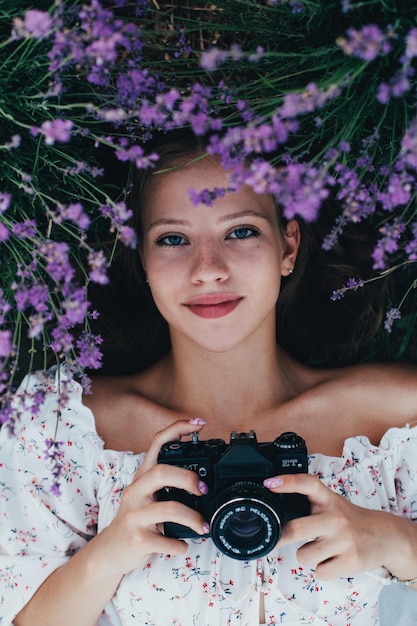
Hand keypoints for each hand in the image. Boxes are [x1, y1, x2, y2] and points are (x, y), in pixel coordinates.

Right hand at [98, 419, 208, 576]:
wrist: (109, 551)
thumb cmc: (136, 518)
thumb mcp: (147, 494)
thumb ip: (167, 481)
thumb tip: (203, 477)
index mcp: (142, 476)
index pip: (157, 442)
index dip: (178, 429)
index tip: (199, 424)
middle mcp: (136, 491)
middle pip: (162, 472)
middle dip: (187, 478)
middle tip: (203, 489)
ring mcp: (135, 515)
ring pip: (169, 509)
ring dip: (193, 518)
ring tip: (202, 525)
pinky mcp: (138, 539)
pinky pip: (167, 541)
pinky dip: (180, 544)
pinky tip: (183, 544)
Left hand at [264, 473, 396, 579]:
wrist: (385, 536)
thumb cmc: (349, 520)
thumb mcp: (330, 504)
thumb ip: (308, 503)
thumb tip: (274, 513)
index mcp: (328, 499)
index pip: (307, 484)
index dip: (287, 482)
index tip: (269, 483)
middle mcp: (335, 518)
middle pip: (296, 530)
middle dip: (281, 538)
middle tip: (276, 540)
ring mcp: (344, 540)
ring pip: (304, 556)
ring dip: (306, 555)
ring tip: (320, 549)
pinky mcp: (351, 561)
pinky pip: (319, 572)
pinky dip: (322, 569)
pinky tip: (333, 559)